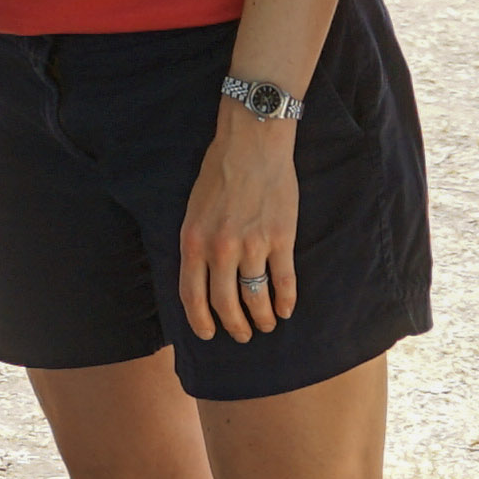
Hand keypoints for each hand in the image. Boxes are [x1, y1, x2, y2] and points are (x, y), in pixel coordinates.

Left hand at [177, 101, 299, 343]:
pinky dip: (286, 301)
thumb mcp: (193, 210)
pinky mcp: (280, 239)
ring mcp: (252, 246)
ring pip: (256, 298)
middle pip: (226, 304)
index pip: (192, 296)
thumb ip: (196, 245)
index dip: (201, 321)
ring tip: (265, 324)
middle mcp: (220, 249)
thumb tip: (202, 280)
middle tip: (241, 334)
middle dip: (234, 326)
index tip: (208, 335)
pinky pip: (284, 281)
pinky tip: (286, 310)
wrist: (252, 143)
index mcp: (193, 241)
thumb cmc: (219, 173)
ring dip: (262, 318)